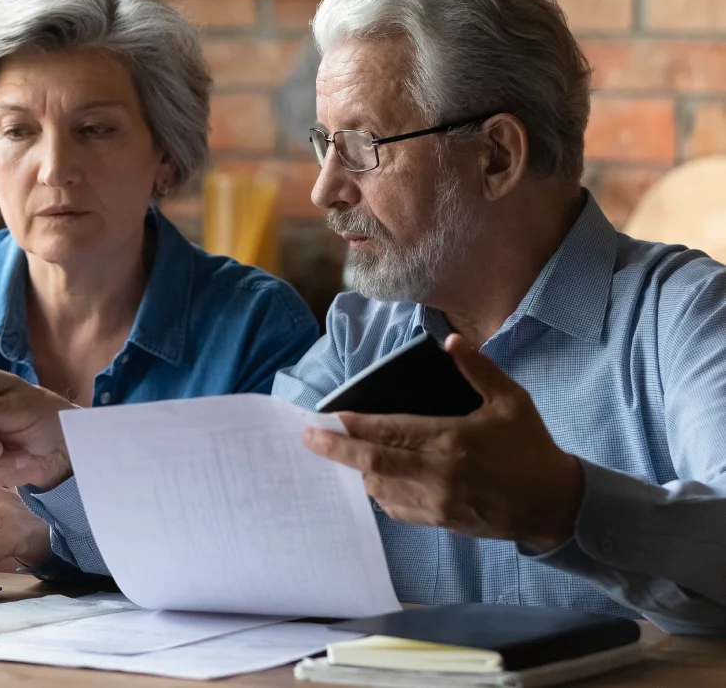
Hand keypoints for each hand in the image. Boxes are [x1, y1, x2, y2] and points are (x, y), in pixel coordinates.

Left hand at [302, 334, 583, 552]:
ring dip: (357, 472)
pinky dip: (379, 493)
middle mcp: (438, 474)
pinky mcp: (440, 522)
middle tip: (307, 439)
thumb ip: (478, 369)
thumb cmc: (531, 448)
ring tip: (340, 454)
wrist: (555, 505)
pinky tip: (372, 479)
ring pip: (379, 489)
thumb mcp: (511, 401)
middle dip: (336, 451)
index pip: (391, 432)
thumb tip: (451, 340)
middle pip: (372, 464)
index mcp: (451, 441)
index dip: (356, 426)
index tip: (329, 418)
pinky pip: (396, 509)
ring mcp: (437, 502)